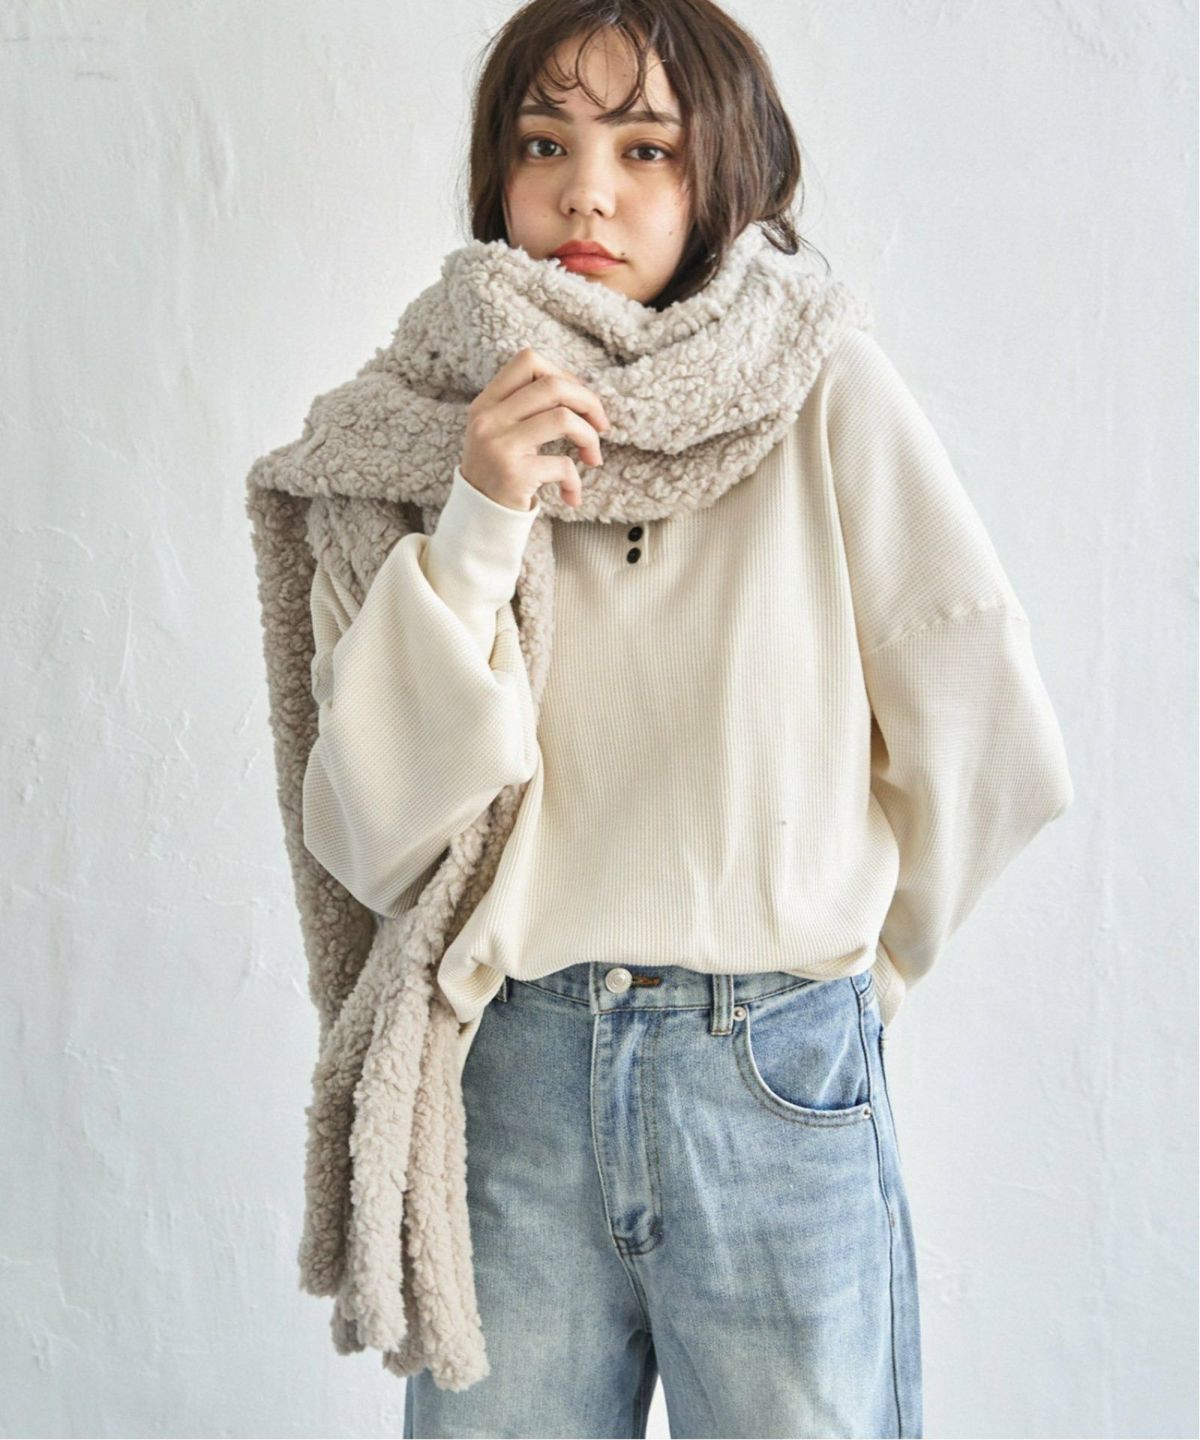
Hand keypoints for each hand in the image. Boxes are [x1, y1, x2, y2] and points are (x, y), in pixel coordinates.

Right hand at [459, 347, 611, 510]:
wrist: (478, 520)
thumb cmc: (500, 473)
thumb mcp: (500, 432)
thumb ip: (526, 408)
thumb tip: (581, 393)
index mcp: (486, 403)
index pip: (528, 361)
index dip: (564, 374)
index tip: (577, 401)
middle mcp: (489, 420)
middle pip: (553, 385)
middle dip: (589, 402)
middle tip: (601, 426)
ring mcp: (500, 446)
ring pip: (564, 418)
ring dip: (590, 438)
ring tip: (592, 458)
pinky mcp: (514, 475)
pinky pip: (564, 465)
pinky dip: (576, 481)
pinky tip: (571, 495)